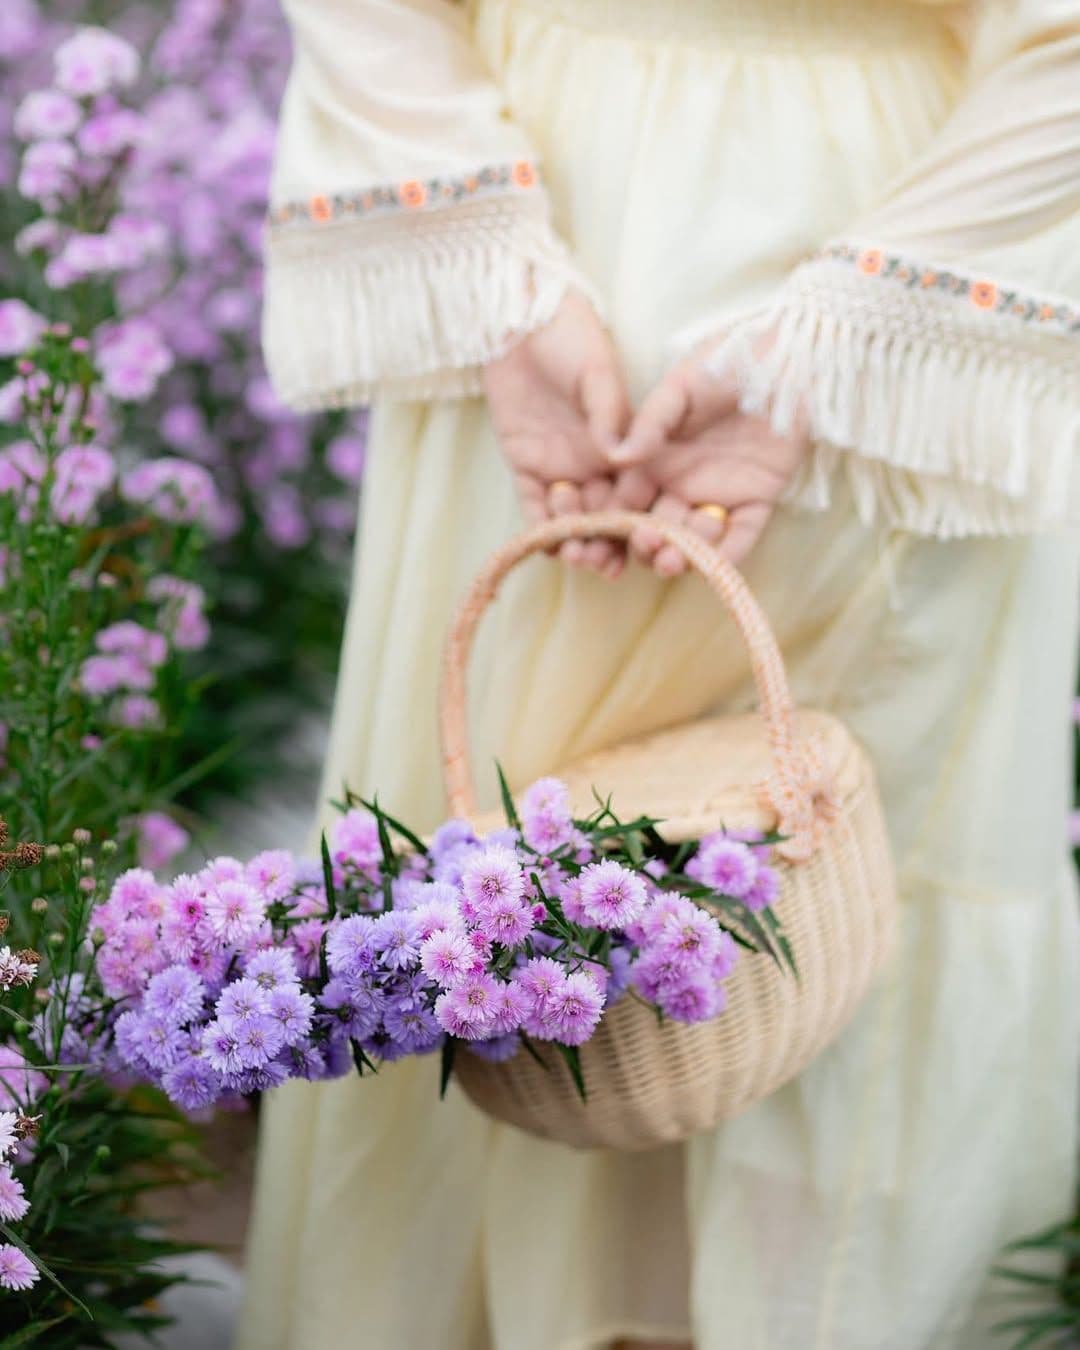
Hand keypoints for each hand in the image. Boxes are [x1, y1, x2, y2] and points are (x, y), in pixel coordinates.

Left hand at [484, 292, 651, 575]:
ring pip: (573, 517)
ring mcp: (561, 466)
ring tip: (580, 559)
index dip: (643, 521)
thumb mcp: (594, 371)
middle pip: (608, 514)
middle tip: (608, 566)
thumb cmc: (568, 336)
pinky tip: (548, 545)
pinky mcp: (526, 465)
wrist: (519, 320)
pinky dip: (540, 526)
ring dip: (577, 541)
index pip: (637, 490)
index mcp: (623, 442)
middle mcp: (596, 462)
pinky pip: (535, 505)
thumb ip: (606, 413)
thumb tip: (618, 454)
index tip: (648, 546)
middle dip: (610, 542)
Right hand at [610, 340, 808, 573]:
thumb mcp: (679, 389)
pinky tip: (712, 564)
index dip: (615, 520)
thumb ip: (649, 424)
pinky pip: (741, 537)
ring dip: (680, 556)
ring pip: (694, 540)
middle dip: (646, 544)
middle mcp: (683, 483)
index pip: (628, 500)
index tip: (604, 533)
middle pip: (657, 528)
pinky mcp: (757, 501)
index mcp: (657, 459)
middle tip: (647, 545)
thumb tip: (616, 456)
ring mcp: (720, 494)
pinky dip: (727, 555)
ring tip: (672, 559)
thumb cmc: (725, 363)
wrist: (784, 359)